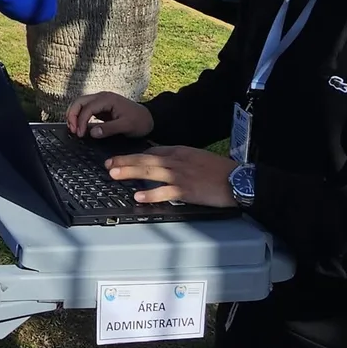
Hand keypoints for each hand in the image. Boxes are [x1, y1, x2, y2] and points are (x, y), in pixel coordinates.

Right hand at [66, 91, 153, 139]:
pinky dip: (79, 116)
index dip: (81, 121)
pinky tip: (79, 126)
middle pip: (79, 102)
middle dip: (72, 115)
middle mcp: (102, 97)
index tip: (80, 134)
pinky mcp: (101, 107)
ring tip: (73, 129)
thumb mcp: (126, 126)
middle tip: (72, 130)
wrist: (149, 118)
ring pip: (80, 104)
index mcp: (107, 99)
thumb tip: (92, 133)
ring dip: (74, 115)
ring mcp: (101, 101)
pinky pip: (85, 109)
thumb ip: (109, 129)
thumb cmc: (139, 121)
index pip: (87, 108)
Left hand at [106, 146, 238, 207]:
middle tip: (108, 164)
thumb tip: (161, 162)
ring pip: (150, 171)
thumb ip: (179, 159)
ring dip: (130, 172)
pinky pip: (164, 192)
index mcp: (180, 151)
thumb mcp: (197, 157)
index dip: (133, 155)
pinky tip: (138, 195)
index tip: (118, 158)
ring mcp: (181, 175)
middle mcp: (177, 161)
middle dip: (125, 161)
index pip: (151, 151)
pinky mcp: (186, 190)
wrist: (238, 179)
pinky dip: (150, 193)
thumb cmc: (219, 170)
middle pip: (146, 159)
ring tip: (114, 174)